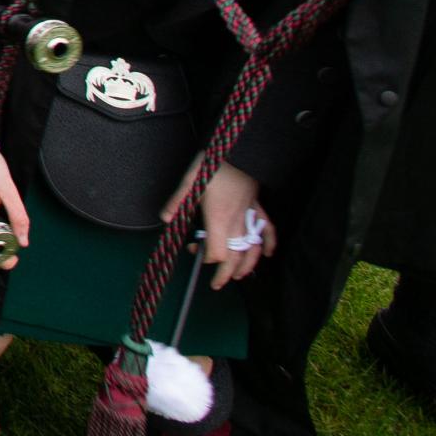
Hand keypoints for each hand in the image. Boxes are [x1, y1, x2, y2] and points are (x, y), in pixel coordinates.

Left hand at [163, 160, 274, 289]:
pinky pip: (268, 230)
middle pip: (235, 257)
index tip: (195, 252)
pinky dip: (269, 244)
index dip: (206, 258)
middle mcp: (237, 222)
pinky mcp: (258, 208)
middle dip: (226, 274)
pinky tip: (267, 254)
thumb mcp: (190, 181)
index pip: (216, 251)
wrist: (239, 150)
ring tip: (237, 276)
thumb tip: (165, 219)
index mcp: (218, 218)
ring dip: (247, 266)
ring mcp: (250, 216)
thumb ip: (178, 202)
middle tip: (216, 284)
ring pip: (253, 249)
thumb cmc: (213, 165)